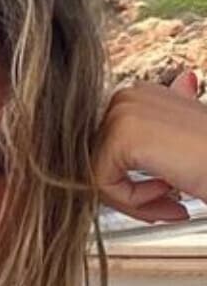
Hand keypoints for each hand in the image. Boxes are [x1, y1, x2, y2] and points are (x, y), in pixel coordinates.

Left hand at [95, 68, 206, 221]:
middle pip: (99, 162)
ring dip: (136, 200)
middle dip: (132, 191)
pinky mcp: (120, 136)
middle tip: (169, 200)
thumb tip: (181, 83)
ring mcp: (121, 113)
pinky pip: (101, 185)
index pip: (109, 149)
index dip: (135, 176)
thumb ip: (171, 117)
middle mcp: (127, 95)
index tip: (167, 187)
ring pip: (97, 176)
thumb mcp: (189, 135)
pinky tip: (169, 191)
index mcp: (142, 94)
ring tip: (172, 198)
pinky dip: (133, 202)